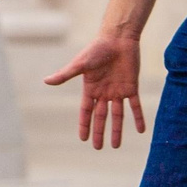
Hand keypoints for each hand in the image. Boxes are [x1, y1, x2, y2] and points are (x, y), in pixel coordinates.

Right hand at [45, 33, 147, 148]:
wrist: (118, 38)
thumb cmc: (97, 49)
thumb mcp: (80, 64)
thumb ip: (65, 75)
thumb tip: (45, 81)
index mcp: (91, 88)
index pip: (86, 111)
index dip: (84, 125)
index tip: (83, 139)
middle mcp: (104, 92)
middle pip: (101, 117)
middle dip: (99, 132)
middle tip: (98, 148)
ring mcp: (118, 91)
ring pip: (118, 115)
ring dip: (117, 130)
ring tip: (116, 145)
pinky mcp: (132, 87)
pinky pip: (135, 105)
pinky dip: (138, 117)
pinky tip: (141, 130)